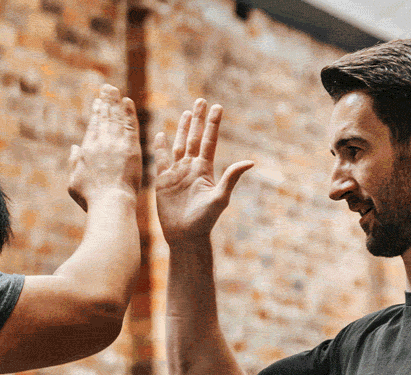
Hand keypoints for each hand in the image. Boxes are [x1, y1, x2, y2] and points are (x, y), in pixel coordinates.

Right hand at [68, 84, 140, 210]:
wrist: (110, 202)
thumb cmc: (91, 198)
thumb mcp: (74, 181)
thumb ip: (74, 162)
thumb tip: (74, 147)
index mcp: (88, 149)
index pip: (94, 126)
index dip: (97, 113)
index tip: (98, 102)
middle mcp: (102, 142)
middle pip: (105, 118)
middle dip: (106, 101)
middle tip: (107, 88)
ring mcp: (116, 144)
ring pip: (116, 118)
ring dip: (115, 102)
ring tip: (115, 90)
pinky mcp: (131, 148)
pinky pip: (130, 126)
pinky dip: (128, 113)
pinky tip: (127, 102)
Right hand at [154, 98, 252, 244]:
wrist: (185, 236)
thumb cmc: (204, 221)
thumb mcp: (219, 198)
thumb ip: (231, 178)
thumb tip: (250, 162)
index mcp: (204, 170)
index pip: (209, 141)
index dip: (213, 124)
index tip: (218, 107)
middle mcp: (191, 168)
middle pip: (195, 138)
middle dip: (198, 120)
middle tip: (201, 101)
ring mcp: (176, 174)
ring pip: (179, 145)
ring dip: (183, 129)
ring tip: (186, 112)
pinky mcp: (163, 181)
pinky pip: (161, 160)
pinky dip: (160, 147)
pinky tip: (161, 135)